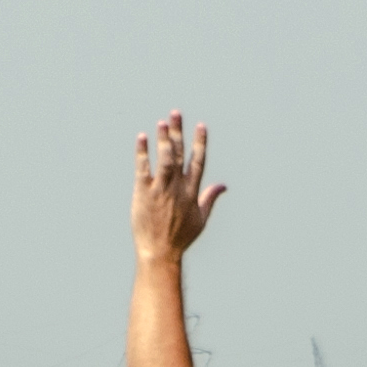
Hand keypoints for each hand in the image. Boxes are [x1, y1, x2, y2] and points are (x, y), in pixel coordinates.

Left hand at [132, 111, 224, 262]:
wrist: (159, 252)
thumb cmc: (180, 238)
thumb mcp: (200, 219)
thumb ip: (211, 198)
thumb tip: (224, 186)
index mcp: (191, 192)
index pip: (198, 162)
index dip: (199, 142)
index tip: (201, 126)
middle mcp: (177, 187)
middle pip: (179, 154)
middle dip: (178, 133)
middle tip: (175, 114)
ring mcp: (160, 189)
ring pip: (164, 159)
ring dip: (163, 140)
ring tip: (162, 123)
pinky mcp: (144, 193)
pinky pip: (143, 169)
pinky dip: (143, 153)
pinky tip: (142, 138)